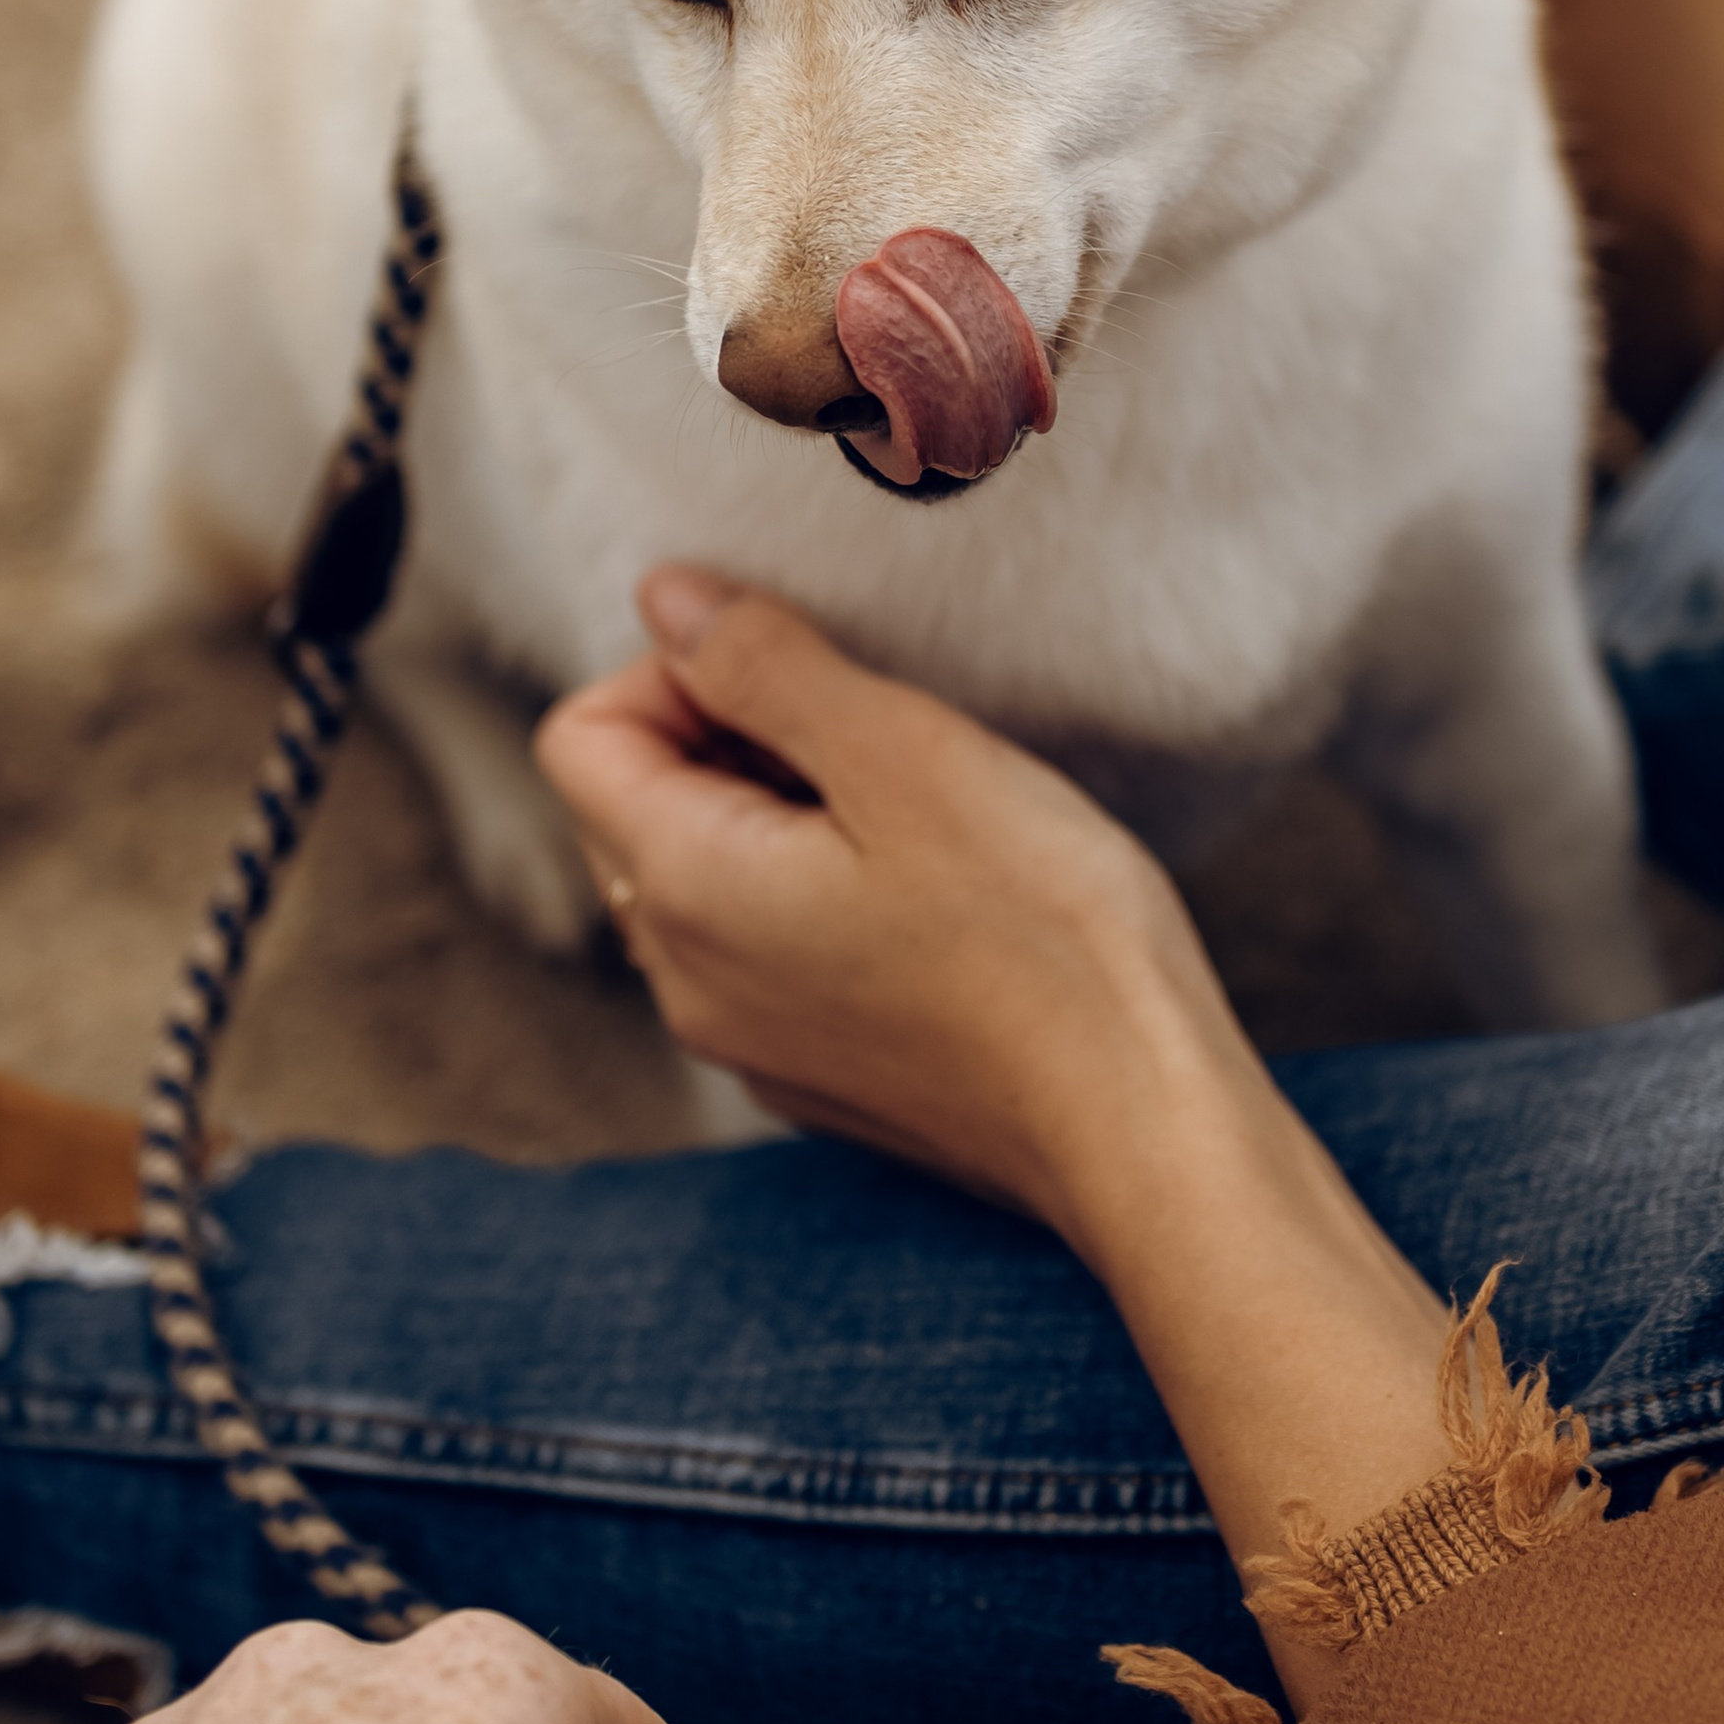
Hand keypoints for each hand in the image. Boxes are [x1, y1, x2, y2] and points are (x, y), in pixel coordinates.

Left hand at [535, 575, 1453, 1669]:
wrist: (1143, 1126)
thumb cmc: (1041, 931)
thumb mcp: (903, 753)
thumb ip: (764, 667)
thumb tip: (664, 597)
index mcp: (685, 892)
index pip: (580, 738)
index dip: (674, 672)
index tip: (798, 673)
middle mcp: (685, 984)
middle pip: (626, 808)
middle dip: (717, 736)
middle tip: (861, 729)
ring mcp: (748, 1042)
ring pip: (693, 878)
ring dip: (768, 811)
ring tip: (902, 802)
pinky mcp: (816, 1074)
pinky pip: (756, 949)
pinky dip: (807, 888)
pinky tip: (924, 885)